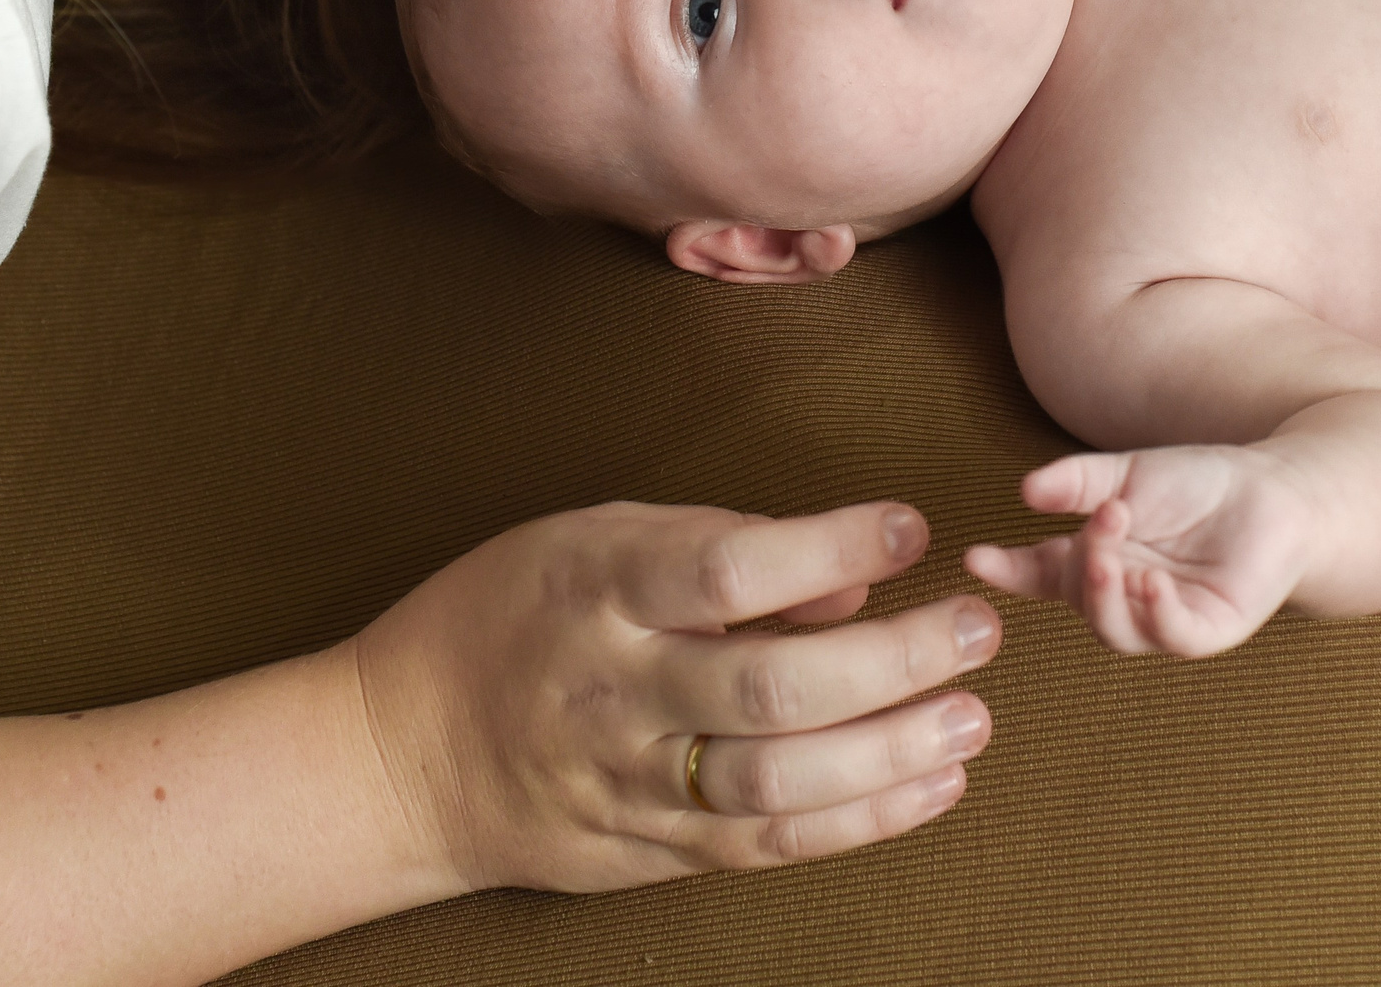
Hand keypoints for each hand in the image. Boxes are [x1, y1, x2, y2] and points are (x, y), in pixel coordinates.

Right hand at [350, 500, 997, 891]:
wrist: (401, 752)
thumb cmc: (515, 613)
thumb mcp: (595, 537)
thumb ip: (721, 545)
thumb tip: (852, 582)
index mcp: (601, 588)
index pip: (729, 569)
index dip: (832, 548)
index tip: (912, 529)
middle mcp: (618, 690)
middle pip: (772, 689)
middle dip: (894, 662)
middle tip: (979, 630)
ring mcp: (631, 782)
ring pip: (777, 783)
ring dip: (893, 753)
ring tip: (973, 717)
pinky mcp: (648, 851)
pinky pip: (767, 843)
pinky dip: (862, 820)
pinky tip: (934, 786)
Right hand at [963, 446, 1315, 657]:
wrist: (1278, 490)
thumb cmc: (1202, 484)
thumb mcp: (1129, 475)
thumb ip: (1078, 483)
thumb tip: (1026, 490)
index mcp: (1099, 563)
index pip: (1042, 573)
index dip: (1008, 570)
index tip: (974, 557)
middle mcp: (1125, 598)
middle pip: (1079, 602)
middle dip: (1079, 569)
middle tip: (1099, 526)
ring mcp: (1164, 621)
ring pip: (1116, 631)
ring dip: (1108, 594)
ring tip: (1116, 554)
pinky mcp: (1207, 631)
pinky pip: (1172, 637)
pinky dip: (1156, 614)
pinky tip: (1153, 583)